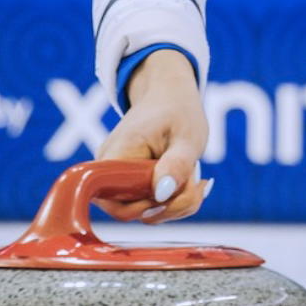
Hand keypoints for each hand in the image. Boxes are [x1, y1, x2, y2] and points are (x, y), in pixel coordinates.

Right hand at [94, 50, 212, 223]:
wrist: (169, 94)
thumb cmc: (178, 110)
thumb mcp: (187, 136)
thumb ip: (177, 164)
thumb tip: (161, 195)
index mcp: (116, 155)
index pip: (119, 204)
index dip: (151, 207)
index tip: (181, 188)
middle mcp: (107, 169)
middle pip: (131, 212)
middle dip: (170, 205)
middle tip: (198, 183)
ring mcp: (116, 177)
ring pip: (143, 211)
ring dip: (175, 203)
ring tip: (195, 177)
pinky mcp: (128, 182)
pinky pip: (148, 203)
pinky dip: (172, 199)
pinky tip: (189, 181)